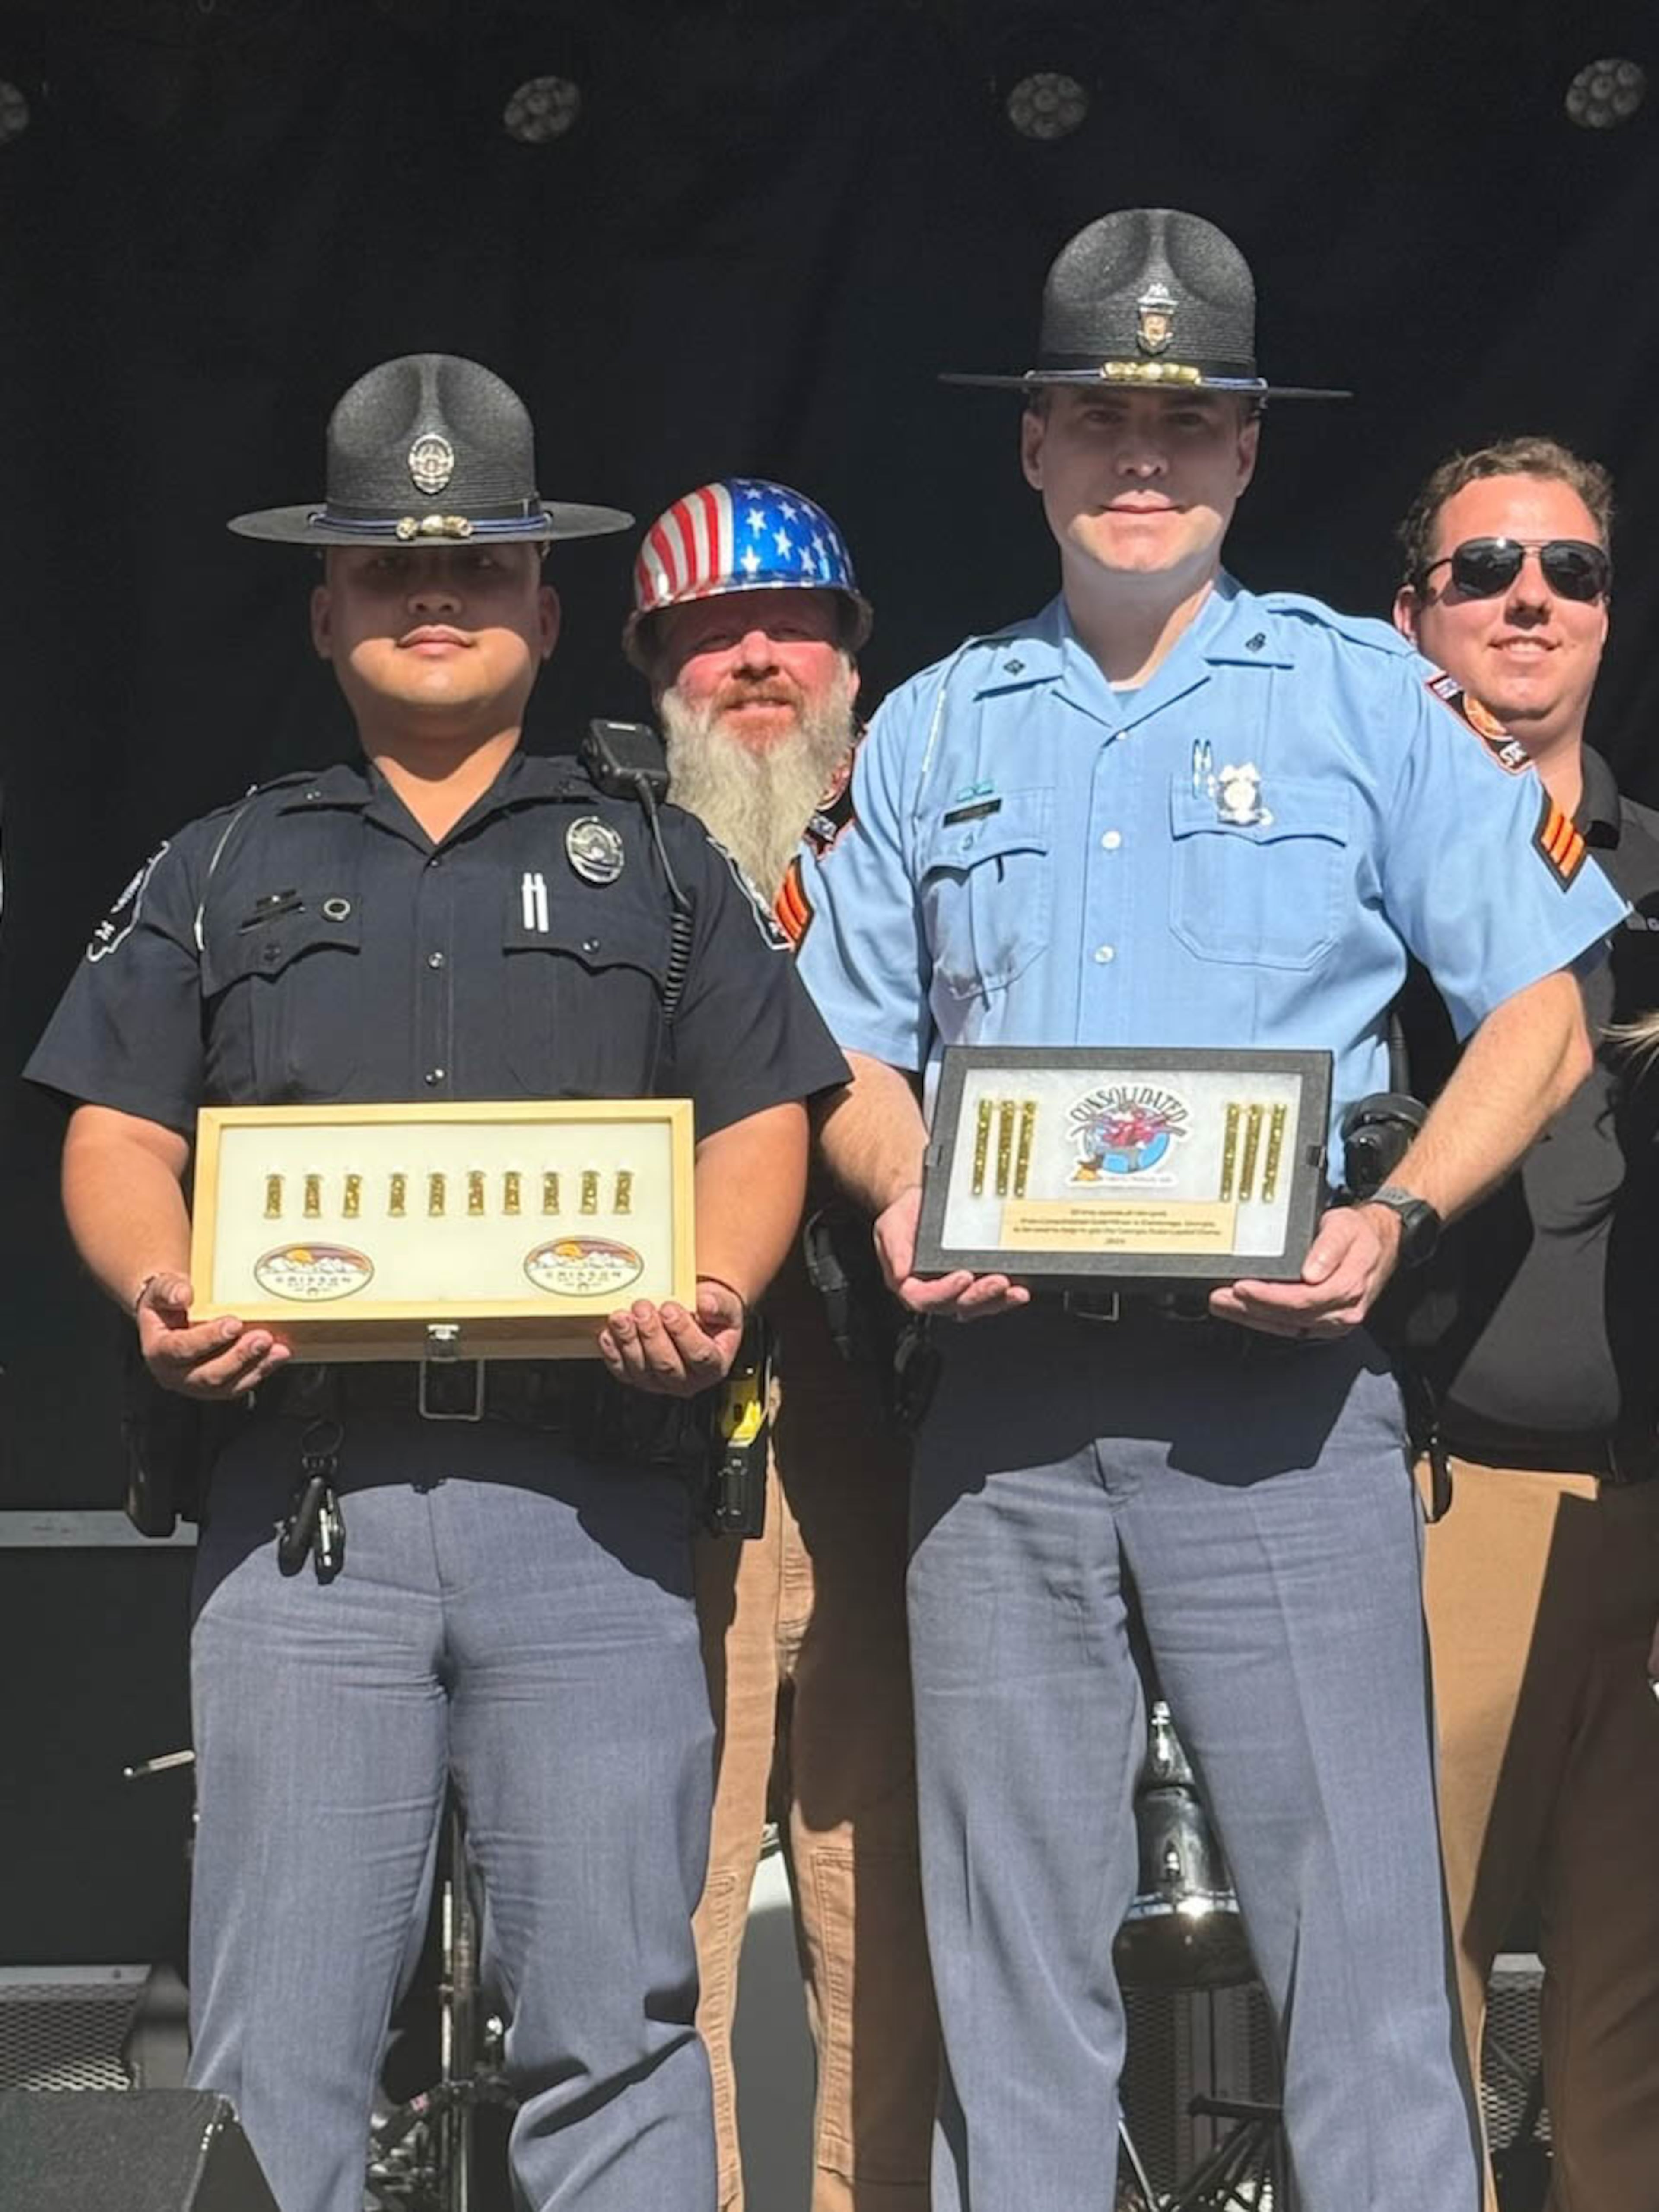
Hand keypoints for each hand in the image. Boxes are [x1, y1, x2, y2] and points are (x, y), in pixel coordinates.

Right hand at [135, 1271, 290, 1398]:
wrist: (173, 1314)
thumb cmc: (167, 1303)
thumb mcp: (160, 1290)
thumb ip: (168, 1290)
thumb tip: (183, 1295)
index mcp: (158, 1351)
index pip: (182, 1349)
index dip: (209, 1338)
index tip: (234, 1324)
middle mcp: (176, 1374)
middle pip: (209, 1375)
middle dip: (239, 1357)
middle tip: (263, 1338)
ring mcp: (198, 1383)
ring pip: (229, 1385)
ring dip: (257, 1367)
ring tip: (278, 1350)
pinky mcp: (219, 1385)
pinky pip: (241, 1384)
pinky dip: (262, 1370)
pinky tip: (278, 1356)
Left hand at [597, 1277, 746, 1396]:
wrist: (698, 1318)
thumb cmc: (712, 1317)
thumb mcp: (726, 1307)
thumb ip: (718, 1305)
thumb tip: (706, 1303)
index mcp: (713, 1365)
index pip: (699, 1354)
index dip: (682, 1332)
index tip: (670, 1309)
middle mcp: (686, 1379)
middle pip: (666, 1364)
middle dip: (651, 1334)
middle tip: (643, 1309)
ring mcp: (659, 1381)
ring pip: (641, 1368)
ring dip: (628, 1340)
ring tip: (622, 1317)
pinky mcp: (637, 1376)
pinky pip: (622, 1370)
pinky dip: (613, 1351)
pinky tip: (610, 1333)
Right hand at [873, 1183, 1030, 1322]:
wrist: (920, 1204)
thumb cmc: (905, 1217)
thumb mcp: (890, 1226)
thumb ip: (895, 1249)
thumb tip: (901, 1274)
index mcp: (910, 1283)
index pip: (924, 1298)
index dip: (945, 1292)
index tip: (963, 1276)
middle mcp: (934, 1290)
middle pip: (957, 1304)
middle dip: (980, 1295)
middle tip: (998, 1282)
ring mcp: (956, 1289)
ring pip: (976, 1305)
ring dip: (997, 1300)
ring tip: (1014, 1291)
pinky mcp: (974, 1283)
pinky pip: (990, 1296)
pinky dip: (1005, 1296)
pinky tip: (1019, 1290)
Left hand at [1209, 1203, 1402, 1338]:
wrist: (1381, 1242)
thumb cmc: (1360, 1234)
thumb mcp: (1345, 1228)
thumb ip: (1329, 1248)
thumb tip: (1312, 1273)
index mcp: (1347, 1287)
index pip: (1301, 1299)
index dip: (1268, 1296)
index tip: (1242, 1287)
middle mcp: (1343, 1311)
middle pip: (1289, 1316)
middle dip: (1250, 1309)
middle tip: (1219, 1298)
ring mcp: (1335, 1321)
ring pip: (1287, 1325)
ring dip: (1252, 1318)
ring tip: (1222, 1305)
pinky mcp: (1326, 1323)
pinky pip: (1292, 1327)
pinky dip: (1265, 1321)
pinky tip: (1245, 1314)